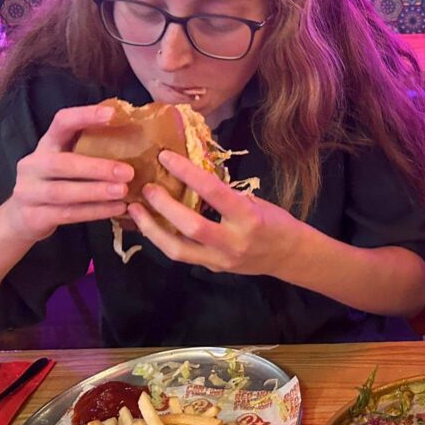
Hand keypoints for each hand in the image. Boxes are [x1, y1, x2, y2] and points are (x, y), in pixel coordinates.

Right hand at [2, 104, 133, 241]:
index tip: (113, 114)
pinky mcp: (32, 216)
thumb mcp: (69, 161)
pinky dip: (94, 211)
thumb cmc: (58, 182)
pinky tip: (117, 208)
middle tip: (128, 172)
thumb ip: (93, 149)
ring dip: (96, 192)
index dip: (85, 116)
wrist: (23, 217)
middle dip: (96, 168)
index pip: (61, 122)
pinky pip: (66, 214)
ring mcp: (28, 192)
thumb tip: (140, 135)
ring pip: (62, 192)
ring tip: (124, 191)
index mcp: (46, 145)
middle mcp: (32, 165)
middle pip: (61, 163)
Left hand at [128, 150, 303, 274]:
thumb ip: (226, 195)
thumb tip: (192, 176)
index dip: (186, 172)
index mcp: (248, 218)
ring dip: (152, 229)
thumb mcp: (256, 202)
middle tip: (147, 188)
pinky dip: (162, 239)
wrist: (288, 256)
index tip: (166, 156)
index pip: (213, 191)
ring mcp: (220, 259)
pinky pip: (181, 254)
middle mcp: (233, 241)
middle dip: (164, 205)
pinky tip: (151, 225)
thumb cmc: (275, 222)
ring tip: (135, 210)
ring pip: (177, 249)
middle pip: (190, 225)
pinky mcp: (212, 268)